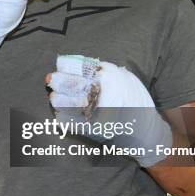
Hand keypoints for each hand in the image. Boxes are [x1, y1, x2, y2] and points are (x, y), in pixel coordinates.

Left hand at [46, 54, 172, 166]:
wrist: (144, 130)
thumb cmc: (135, 99)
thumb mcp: (124, 77)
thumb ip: (104, 71)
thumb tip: (78, 66)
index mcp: (109, 77)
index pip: (80, 67)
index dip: (66, 66)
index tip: (59, 65)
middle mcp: (101, 93)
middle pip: (71, 84)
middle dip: (58, 81)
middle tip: (50, 80)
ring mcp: (96, 112)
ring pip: (67, 103)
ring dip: (58, 99)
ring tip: (54, 97)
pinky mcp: (91, 129)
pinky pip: (70, 122)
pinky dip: (62, 116)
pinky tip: (60, 113)